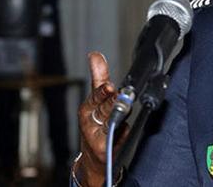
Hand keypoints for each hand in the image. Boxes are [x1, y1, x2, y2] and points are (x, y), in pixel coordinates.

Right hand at [75, 52, 127, 186]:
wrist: (93, 157)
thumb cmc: (95, 123)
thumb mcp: (95, 100)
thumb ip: (98, 77)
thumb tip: (95, 55)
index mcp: (88, 107)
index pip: (96, 97)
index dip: (103, 92)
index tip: (110, 86)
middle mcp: (90, 121)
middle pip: (106, 108)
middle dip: (112, 102)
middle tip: (118, 94)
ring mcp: (97, 136)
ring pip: (111, 122)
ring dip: (118, 114)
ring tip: (124, 107)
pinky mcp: (105, 149)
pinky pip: (119, 136)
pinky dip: (123, 132)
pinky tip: (125, 129)